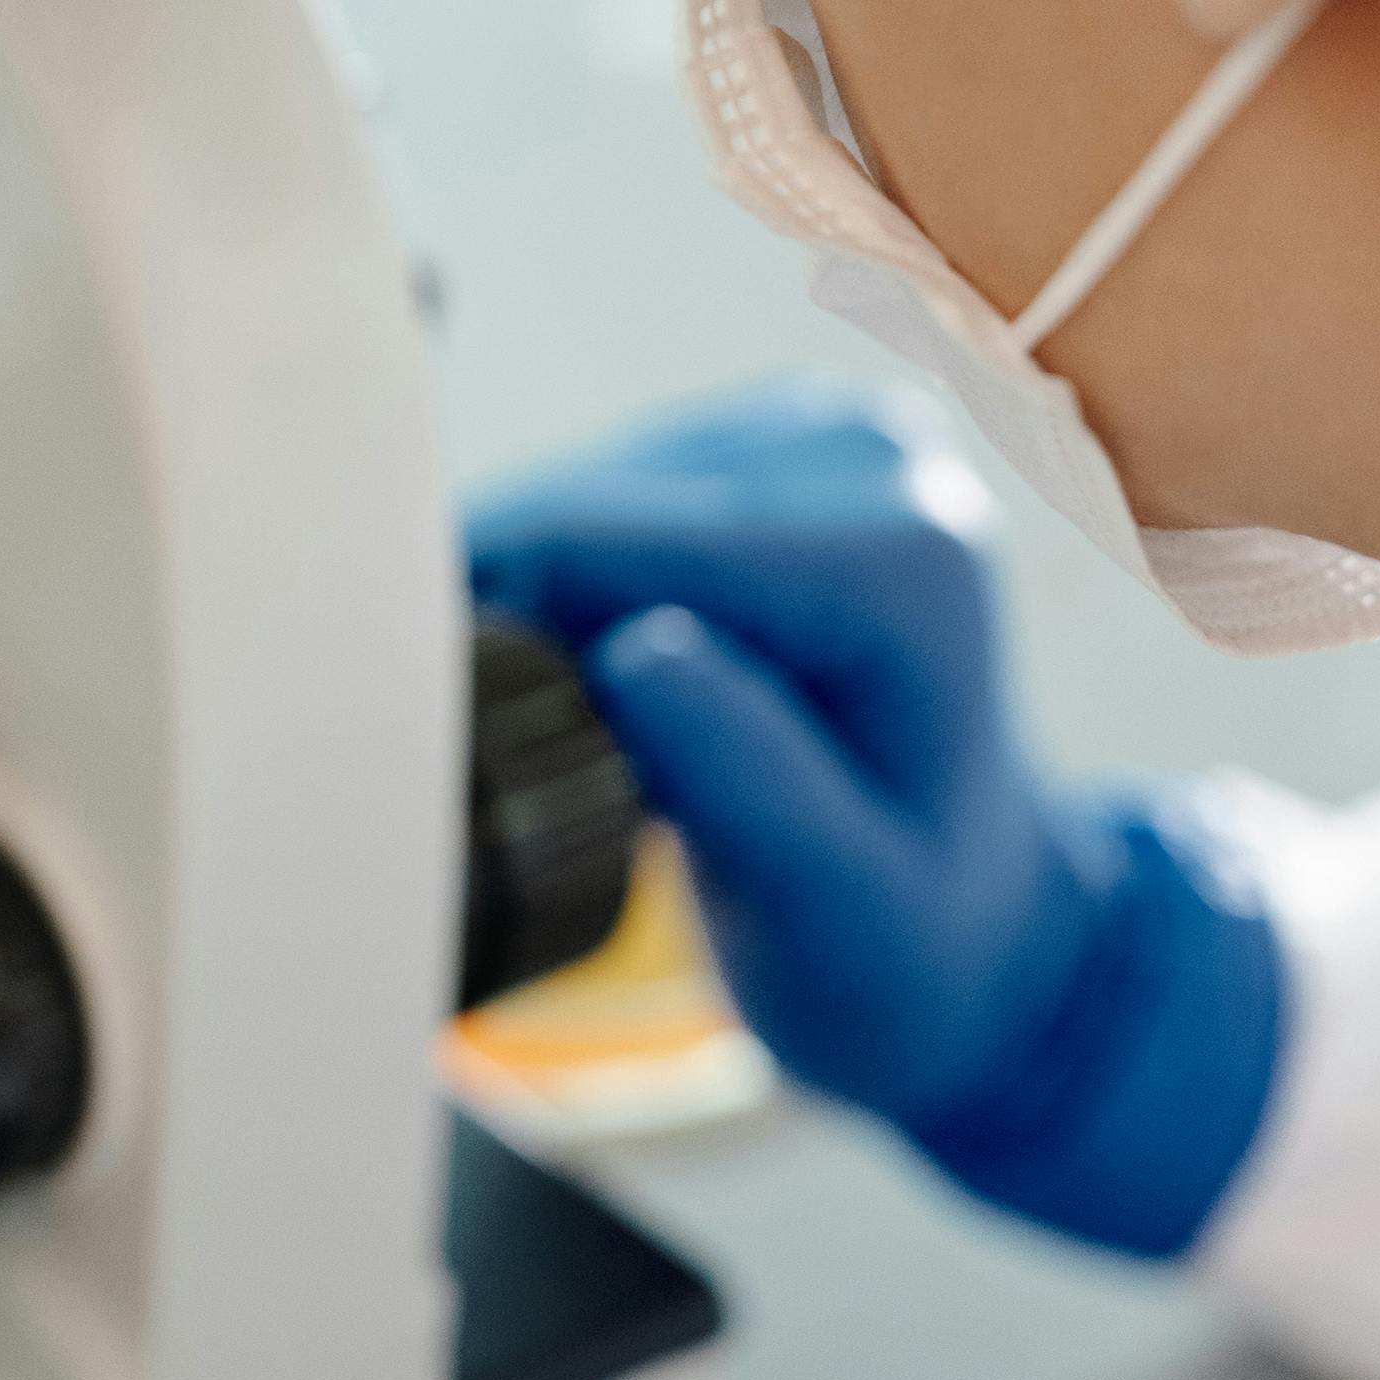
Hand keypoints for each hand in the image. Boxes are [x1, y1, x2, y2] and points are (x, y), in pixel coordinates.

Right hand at [463, 382, 1284, 1255]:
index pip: (616, 538)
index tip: (401, 715)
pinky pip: (615, 490)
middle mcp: (879, 455)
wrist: (978, 926)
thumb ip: (751, 781)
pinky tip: (597, 678)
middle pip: (591, 498)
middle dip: (512, 611)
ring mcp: (833, 432)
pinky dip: (578, 584)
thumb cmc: (910, 947)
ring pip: (587, 485)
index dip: (484, 610)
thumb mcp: (842, 912)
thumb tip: (635, 650)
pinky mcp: (783, 439)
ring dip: (540, 599)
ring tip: (556, 733)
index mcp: (905, 560)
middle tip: (476, 755)